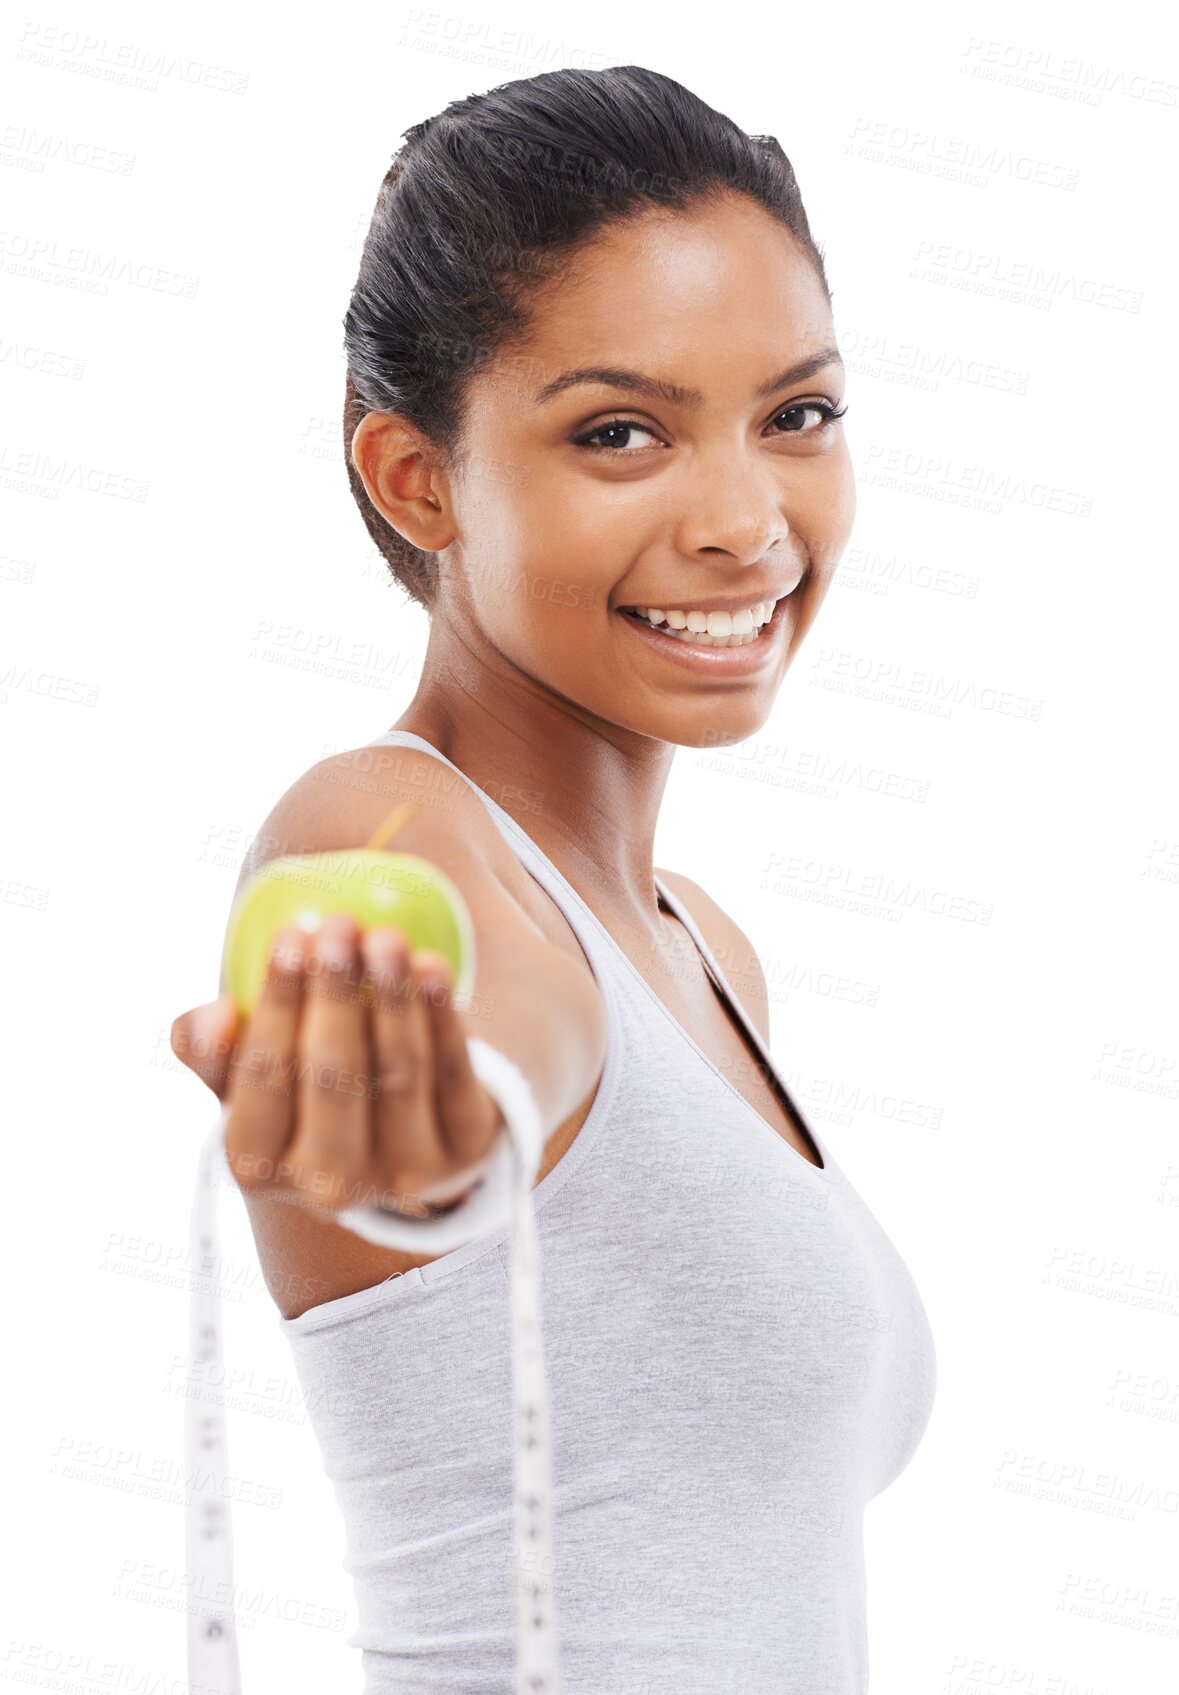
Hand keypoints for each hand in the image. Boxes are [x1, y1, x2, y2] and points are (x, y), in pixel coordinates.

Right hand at [170, 912, 503, 1219]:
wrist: (397, 1136)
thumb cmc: (304, 1090)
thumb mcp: (246, 1080)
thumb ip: (212, 1050)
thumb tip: (210, 1016)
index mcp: (257, 1165)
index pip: (264, 1079)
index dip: (277, 1005)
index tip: (289, 936)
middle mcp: (327, 1185)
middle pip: (333, 1076)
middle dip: (335, 994)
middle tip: (338, 926)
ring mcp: (402, 1174)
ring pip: (396, 1073)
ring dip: (392, 997)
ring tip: (385, 937)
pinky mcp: (463, 1151)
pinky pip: (451, 1075)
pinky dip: (441, 1017)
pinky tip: (430, 966)